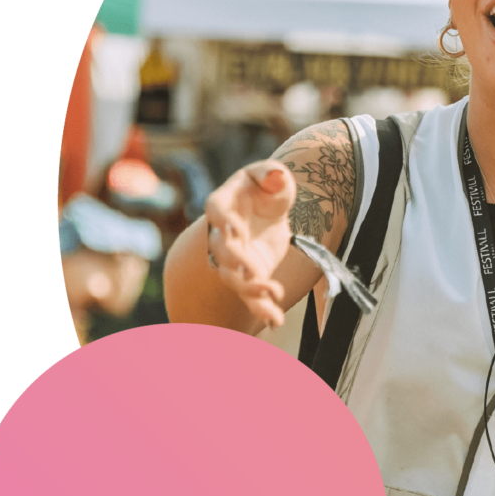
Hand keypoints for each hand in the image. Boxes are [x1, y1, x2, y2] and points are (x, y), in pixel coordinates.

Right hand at [204, 161, 295, 327]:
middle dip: (235, 261)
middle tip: (252, 269)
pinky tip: (275, 321)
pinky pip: (251, 295)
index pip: (216, 211)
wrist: (269, 212)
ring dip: (250, 288)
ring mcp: (234, 258)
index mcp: (223, 204)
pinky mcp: (250, 274)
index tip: (233, 228)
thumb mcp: (272, 176)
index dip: (222, 220)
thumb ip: (272, 174)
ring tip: (273, 294)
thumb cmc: (266, 189)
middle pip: (222, 250)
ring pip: (233, 278)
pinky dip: (262, 308)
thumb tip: (278, 176)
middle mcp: (223, 234)